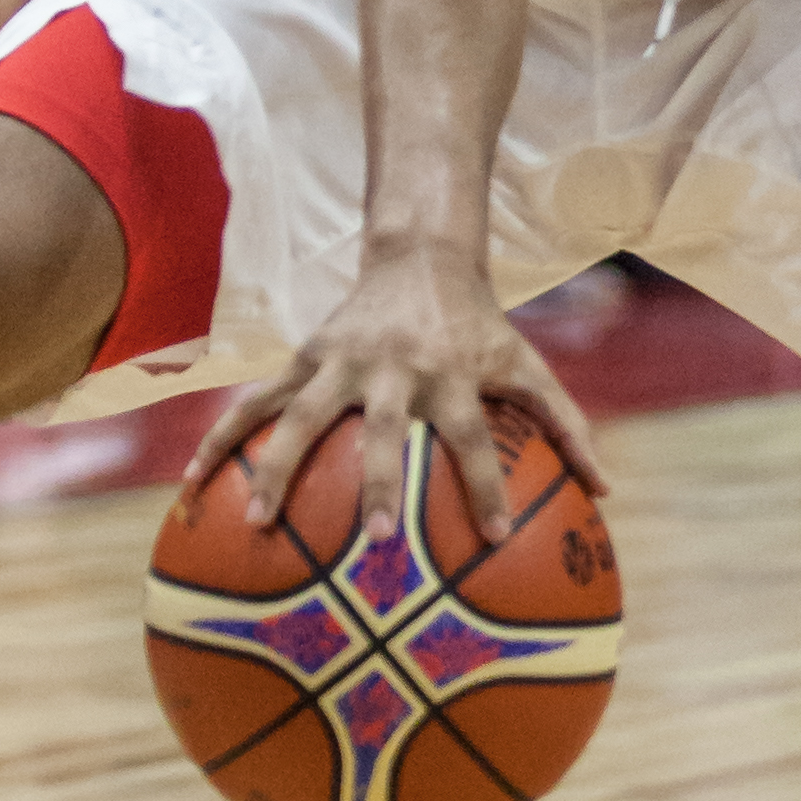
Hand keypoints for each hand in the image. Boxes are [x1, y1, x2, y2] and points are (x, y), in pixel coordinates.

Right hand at [183, 239, 610, 541]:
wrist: (421, 258)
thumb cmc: (480, 329)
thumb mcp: (528, 365)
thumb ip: (567, 425)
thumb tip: (607, 490)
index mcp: (452, 375)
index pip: (474, 437)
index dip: (487, 485)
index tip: (496, 537)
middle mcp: (395, 369)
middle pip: (383, 431)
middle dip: (380, 484)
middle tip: (377, 542)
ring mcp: (341, 363)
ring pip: (301, 417)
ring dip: (276, 469)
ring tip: (255, 525)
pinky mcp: (302, 358)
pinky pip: (252, 403)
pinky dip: (221, 441)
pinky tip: (193, 487)